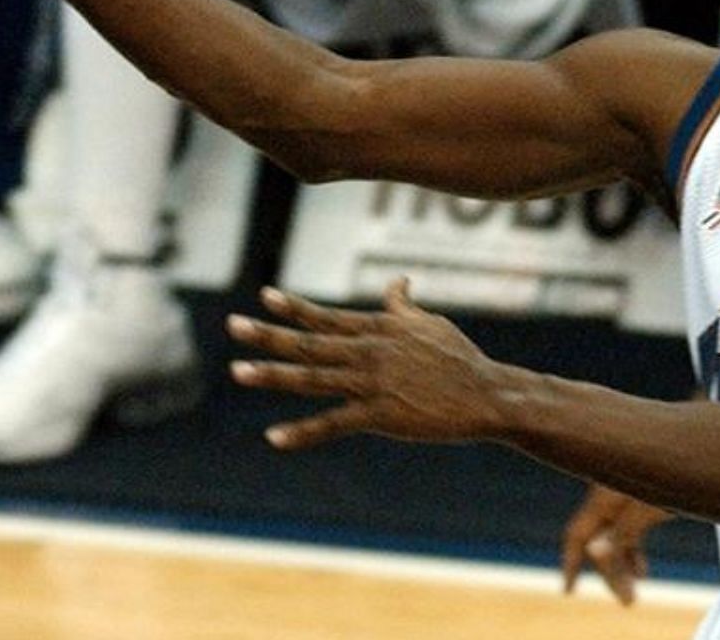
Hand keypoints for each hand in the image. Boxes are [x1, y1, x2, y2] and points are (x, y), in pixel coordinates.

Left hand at [229, 279, 511, 447]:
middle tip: (233, 326)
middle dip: (269, 334)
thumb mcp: (430, 325)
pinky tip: (275, 438)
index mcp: (379, 329)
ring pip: (313, 377)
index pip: (327, 317)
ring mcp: (373, 381)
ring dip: (273, 375)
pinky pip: (334, 423)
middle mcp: (369, 350)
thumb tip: (397, 282)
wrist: (486, 394)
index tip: (264, 296)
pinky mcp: (381, 413)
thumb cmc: (459, 359)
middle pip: (310, 342)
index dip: (294, 307)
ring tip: (238, 372)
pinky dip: (303, 432)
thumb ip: (403, 306)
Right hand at [560, 484, 673, 605]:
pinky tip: (641, 568)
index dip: (571, 562)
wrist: (705, 446)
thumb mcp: (651, 508)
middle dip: (610, 572)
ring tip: (636, 589)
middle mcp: (609, 492)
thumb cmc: (677, 472)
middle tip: (628, 601)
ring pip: (615, 534)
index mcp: (604, 494)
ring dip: (622, 563)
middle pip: (598, 539)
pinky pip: (629, 526)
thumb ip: (622, 532)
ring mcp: (625, 492)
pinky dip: (632, 547)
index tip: (569, 589)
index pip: (578, 534)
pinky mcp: (643, 492)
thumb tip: (593, 552)